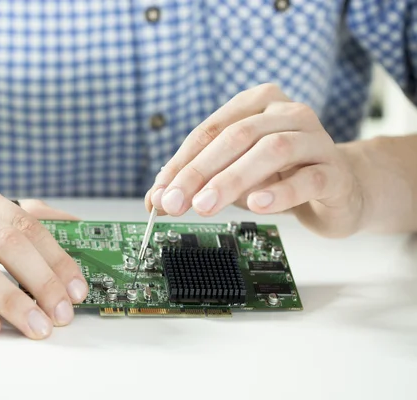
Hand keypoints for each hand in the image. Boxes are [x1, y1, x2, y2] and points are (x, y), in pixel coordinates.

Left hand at [145, 83, 364, 237]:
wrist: (340, 190)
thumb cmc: (280, 176)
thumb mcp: (233, 175)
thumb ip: (198, 182)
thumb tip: (156, 199)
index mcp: (257, 103)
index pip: (210, 131)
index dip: (180, 163)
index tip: (159, 193)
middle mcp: (288, 113)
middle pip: (236, 137)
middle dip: (199, 172)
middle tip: (175, 202)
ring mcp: (316, 139)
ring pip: (271, 151)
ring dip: (232, 179)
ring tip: (205, 205)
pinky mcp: (335, 171)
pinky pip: (308, 178)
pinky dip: (280, 192)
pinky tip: (257, 203)